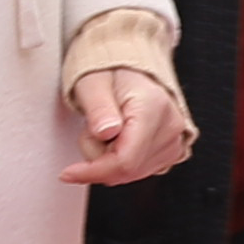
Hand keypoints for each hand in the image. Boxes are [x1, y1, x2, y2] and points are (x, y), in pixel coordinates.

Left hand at [64, 65, 191, 187]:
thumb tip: (105, 133)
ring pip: (132, 174)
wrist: (129, 69)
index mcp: (153, 107)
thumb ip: (98, 108)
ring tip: (107, 129)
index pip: (125, 160)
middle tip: (92, 129)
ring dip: (109, 159)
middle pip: (127, 170)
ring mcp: (175, 140)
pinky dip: (122, 161)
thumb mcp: (92, 83)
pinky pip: (140, 171)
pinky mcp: (172, 150)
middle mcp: (171, 126)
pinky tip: (119, 140)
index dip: (94, 171)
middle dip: (98, 159)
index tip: (69, 173)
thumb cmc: (110, 72)